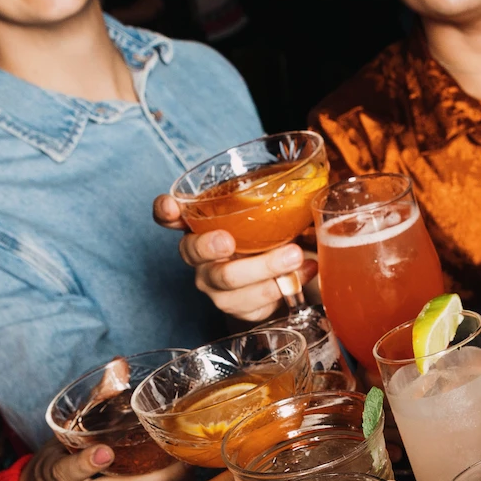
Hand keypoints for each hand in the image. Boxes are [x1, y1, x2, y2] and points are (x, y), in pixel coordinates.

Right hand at [153, 194, 317, 321]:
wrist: (275, 278)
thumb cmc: (263, 236)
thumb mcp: (263, 211)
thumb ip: (270, 194)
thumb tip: (316, 172)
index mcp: (198, 225)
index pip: (168, 215)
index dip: (164, 211)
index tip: (171, 206)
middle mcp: (199, 257)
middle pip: (194, 252)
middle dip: (209, 246)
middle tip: (228, 241)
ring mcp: (216, 285)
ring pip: (228, 283)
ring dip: (263, 268)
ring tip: (294, 256)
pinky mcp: (237, 307)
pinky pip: (255, 303)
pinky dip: (284, 286)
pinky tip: (305, 272)